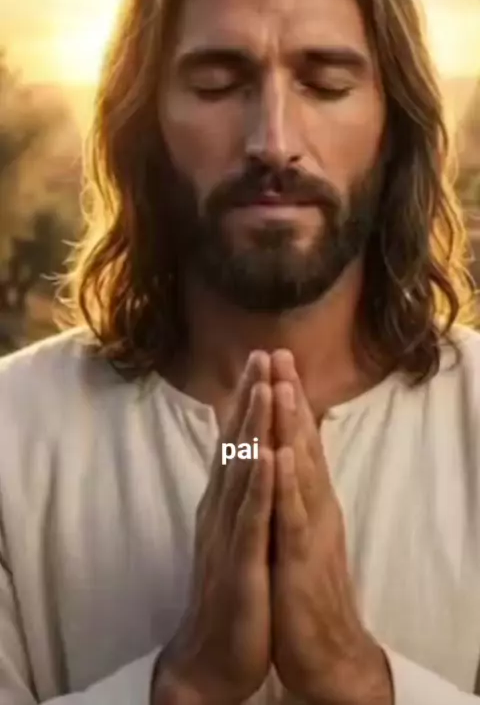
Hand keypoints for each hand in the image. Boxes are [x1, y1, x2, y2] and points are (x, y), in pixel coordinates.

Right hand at [154, 351, 273, 704]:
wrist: (214, 655)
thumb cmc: (231, 590)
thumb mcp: (238, 533)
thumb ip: (241, 495)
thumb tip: (250, 457)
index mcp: (226, 502)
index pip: (237, 440)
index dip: (248, 399)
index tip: (261, 360)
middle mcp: (221, 508)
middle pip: (235, 443)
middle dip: (249, 397)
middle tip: (261, 353)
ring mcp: (228, 533)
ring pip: (241, 470)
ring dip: (252, 426)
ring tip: (263, 385)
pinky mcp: (239, 561)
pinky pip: (250, 517)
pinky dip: (258, 483)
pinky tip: (267, 454)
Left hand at [270, 350, 392, 704]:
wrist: (325, 650)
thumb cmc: (304, 587)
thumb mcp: (296, 529)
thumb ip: (292, 492)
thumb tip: (282, 455)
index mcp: (306, 498)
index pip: (297, 439)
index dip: (285, 399)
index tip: (273, 359)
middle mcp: (312, 504)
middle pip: (301, 442)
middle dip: (288, 396)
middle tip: (278, 352)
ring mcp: (308, 528)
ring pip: (299, 469)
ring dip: (290, 426)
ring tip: (282, 385)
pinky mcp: (300, 558)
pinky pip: (292, 516)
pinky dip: (287, 483)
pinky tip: (281, 454)